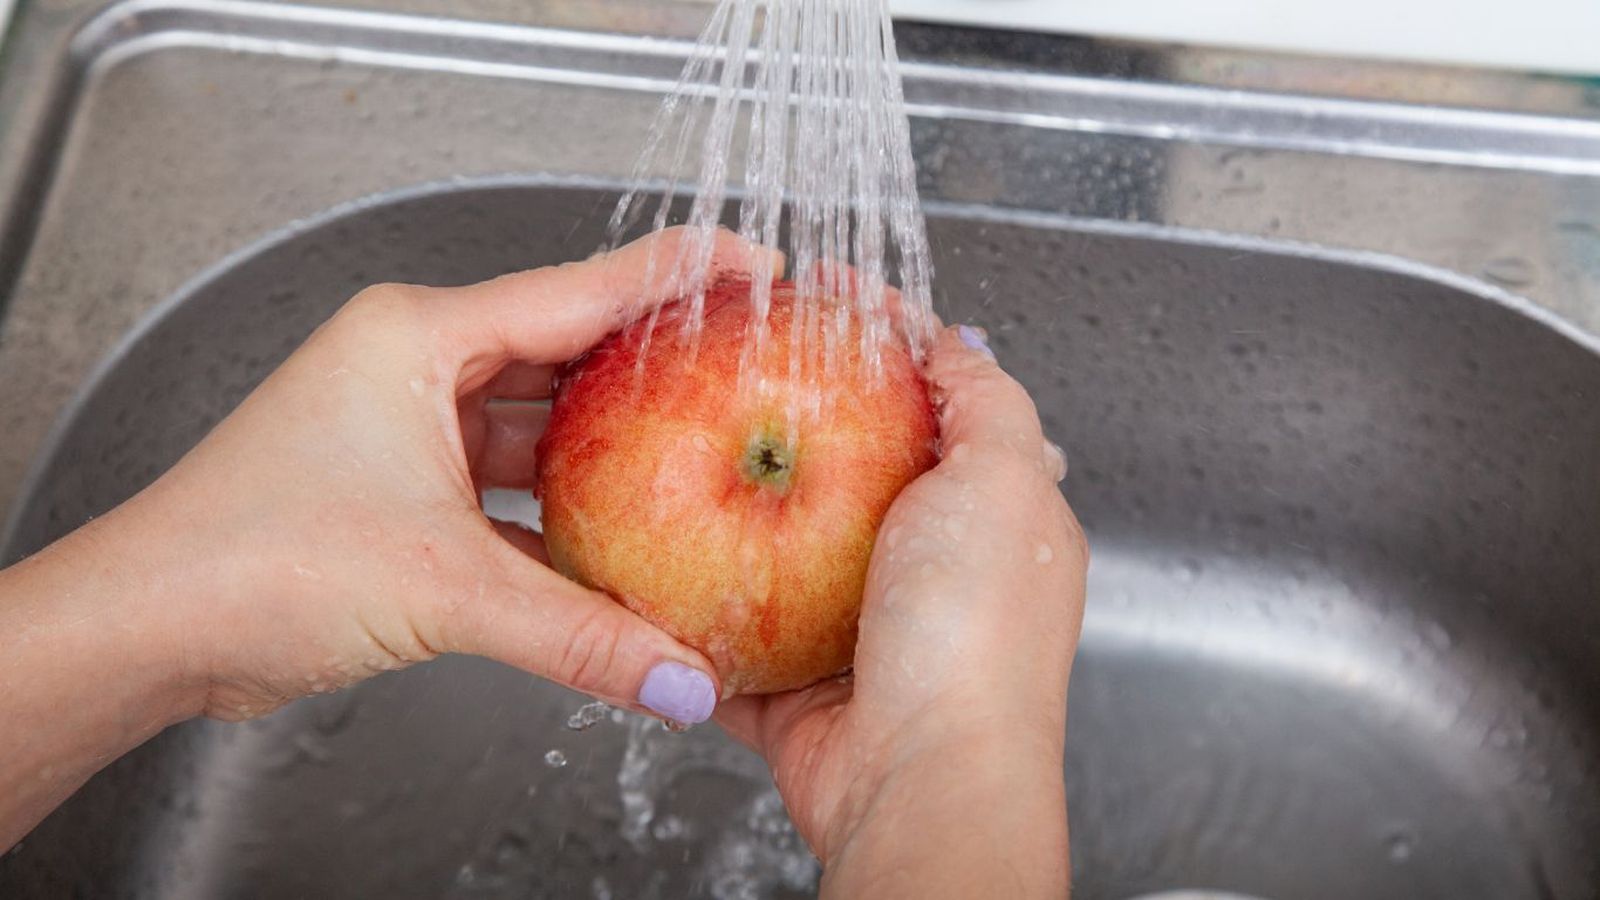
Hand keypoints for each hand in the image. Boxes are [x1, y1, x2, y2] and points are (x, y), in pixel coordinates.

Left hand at [4, 227, 784, 846]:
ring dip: (606, 458)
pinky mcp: (404, 490)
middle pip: (566, 354)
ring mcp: (408, 428)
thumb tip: (678, 677)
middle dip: (651, 371)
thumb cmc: (247, 561)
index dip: (677, 280)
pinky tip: (617, 552)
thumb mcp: (443, 587)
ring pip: (539, 429)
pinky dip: (559, 521)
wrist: (147, 630)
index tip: (755, 270)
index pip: (578, 291)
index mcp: (417, 337)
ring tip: (696, 462)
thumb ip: (578, 634)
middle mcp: (414, 365)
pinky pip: (509, 491)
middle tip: (740, 371)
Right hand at [715, 325, 1087, 896]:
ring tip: (680, 436)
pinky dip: (693, 599)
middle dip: (796, 416)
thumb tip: (953, 338)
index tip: (823, 294)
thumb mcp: (1004, 479)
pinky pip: (729, 628)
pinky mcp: (793, 683)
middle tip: (738, 357)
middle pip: (851, 470)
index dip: (881, 340)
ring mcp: (859, 632)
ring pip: (780, 550)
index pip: (935, 404)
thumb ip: (985, 400)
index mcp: (992, 524)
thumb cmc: (976, 636)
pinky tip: (655, 550)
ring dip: (734, 506)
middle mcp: (929, 576)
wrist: (919, 780)